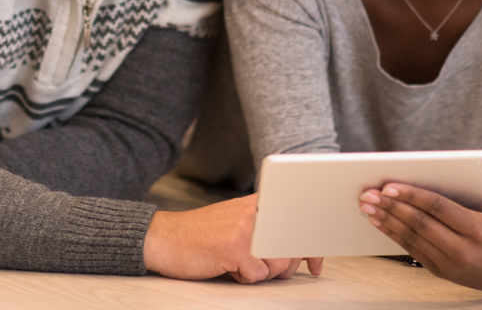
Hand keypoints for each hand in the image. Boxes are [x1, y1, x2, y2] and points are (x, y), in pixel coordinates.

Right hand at [143, 195, 322, 282]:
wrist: (164, 238)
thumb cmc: (200, 234)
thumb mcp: (235, 220)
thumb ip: (262, 227)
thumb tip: (294, 250)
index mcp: (256, 203)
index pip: (297, 221)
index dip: (310, 247)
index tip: (316, 264)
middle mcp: (253, 211)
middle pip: (292, 246)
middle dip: (283, 266)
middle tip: (261, 267)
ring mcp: (244, 228)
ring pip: (278, 263)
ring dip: (261, 272)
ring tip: (239, 263)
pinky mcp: (233, 247)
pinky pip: (257, 274)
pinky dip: (245, 277)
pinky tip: (228, 266)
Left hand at [358, 147, 481, 293]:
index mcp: (478, 230)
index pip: (438, 209)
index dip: (412, 196)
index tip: (388, 186)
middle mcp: (464, 251)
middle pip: (420, 225)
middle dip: (391, 208)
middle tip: (367, 194)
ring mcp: (453, 265)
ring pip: (413, 240)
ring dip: (386, 221)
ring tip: (366, 206)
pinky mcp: (444, 273)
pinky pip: (414, 252)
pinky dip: (393, 236)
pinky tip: (379, 222)